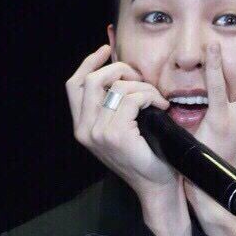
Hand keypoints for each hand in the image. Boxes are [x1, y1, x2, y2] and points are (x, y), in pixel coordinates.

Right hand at [65, 45, 178, 198]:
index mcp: (82, 127)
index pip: (74, 85)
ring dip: (143, 86)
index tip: (106, 50)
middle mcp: (85, 130)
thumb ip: (112, 106)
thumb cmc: (145, 156)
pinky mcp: (115, 135)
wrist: (157, 185)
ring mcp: (98, 133)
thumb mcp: (121, 128)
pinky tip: (161, 105)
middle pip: (92, 80)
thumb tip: (119, 72)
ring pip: (117, 88)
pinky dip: (150, 96)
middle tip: (140, 77)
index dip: (88, 63)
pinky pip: (132, 99)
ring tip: (157, 98)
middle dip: (119, 69)